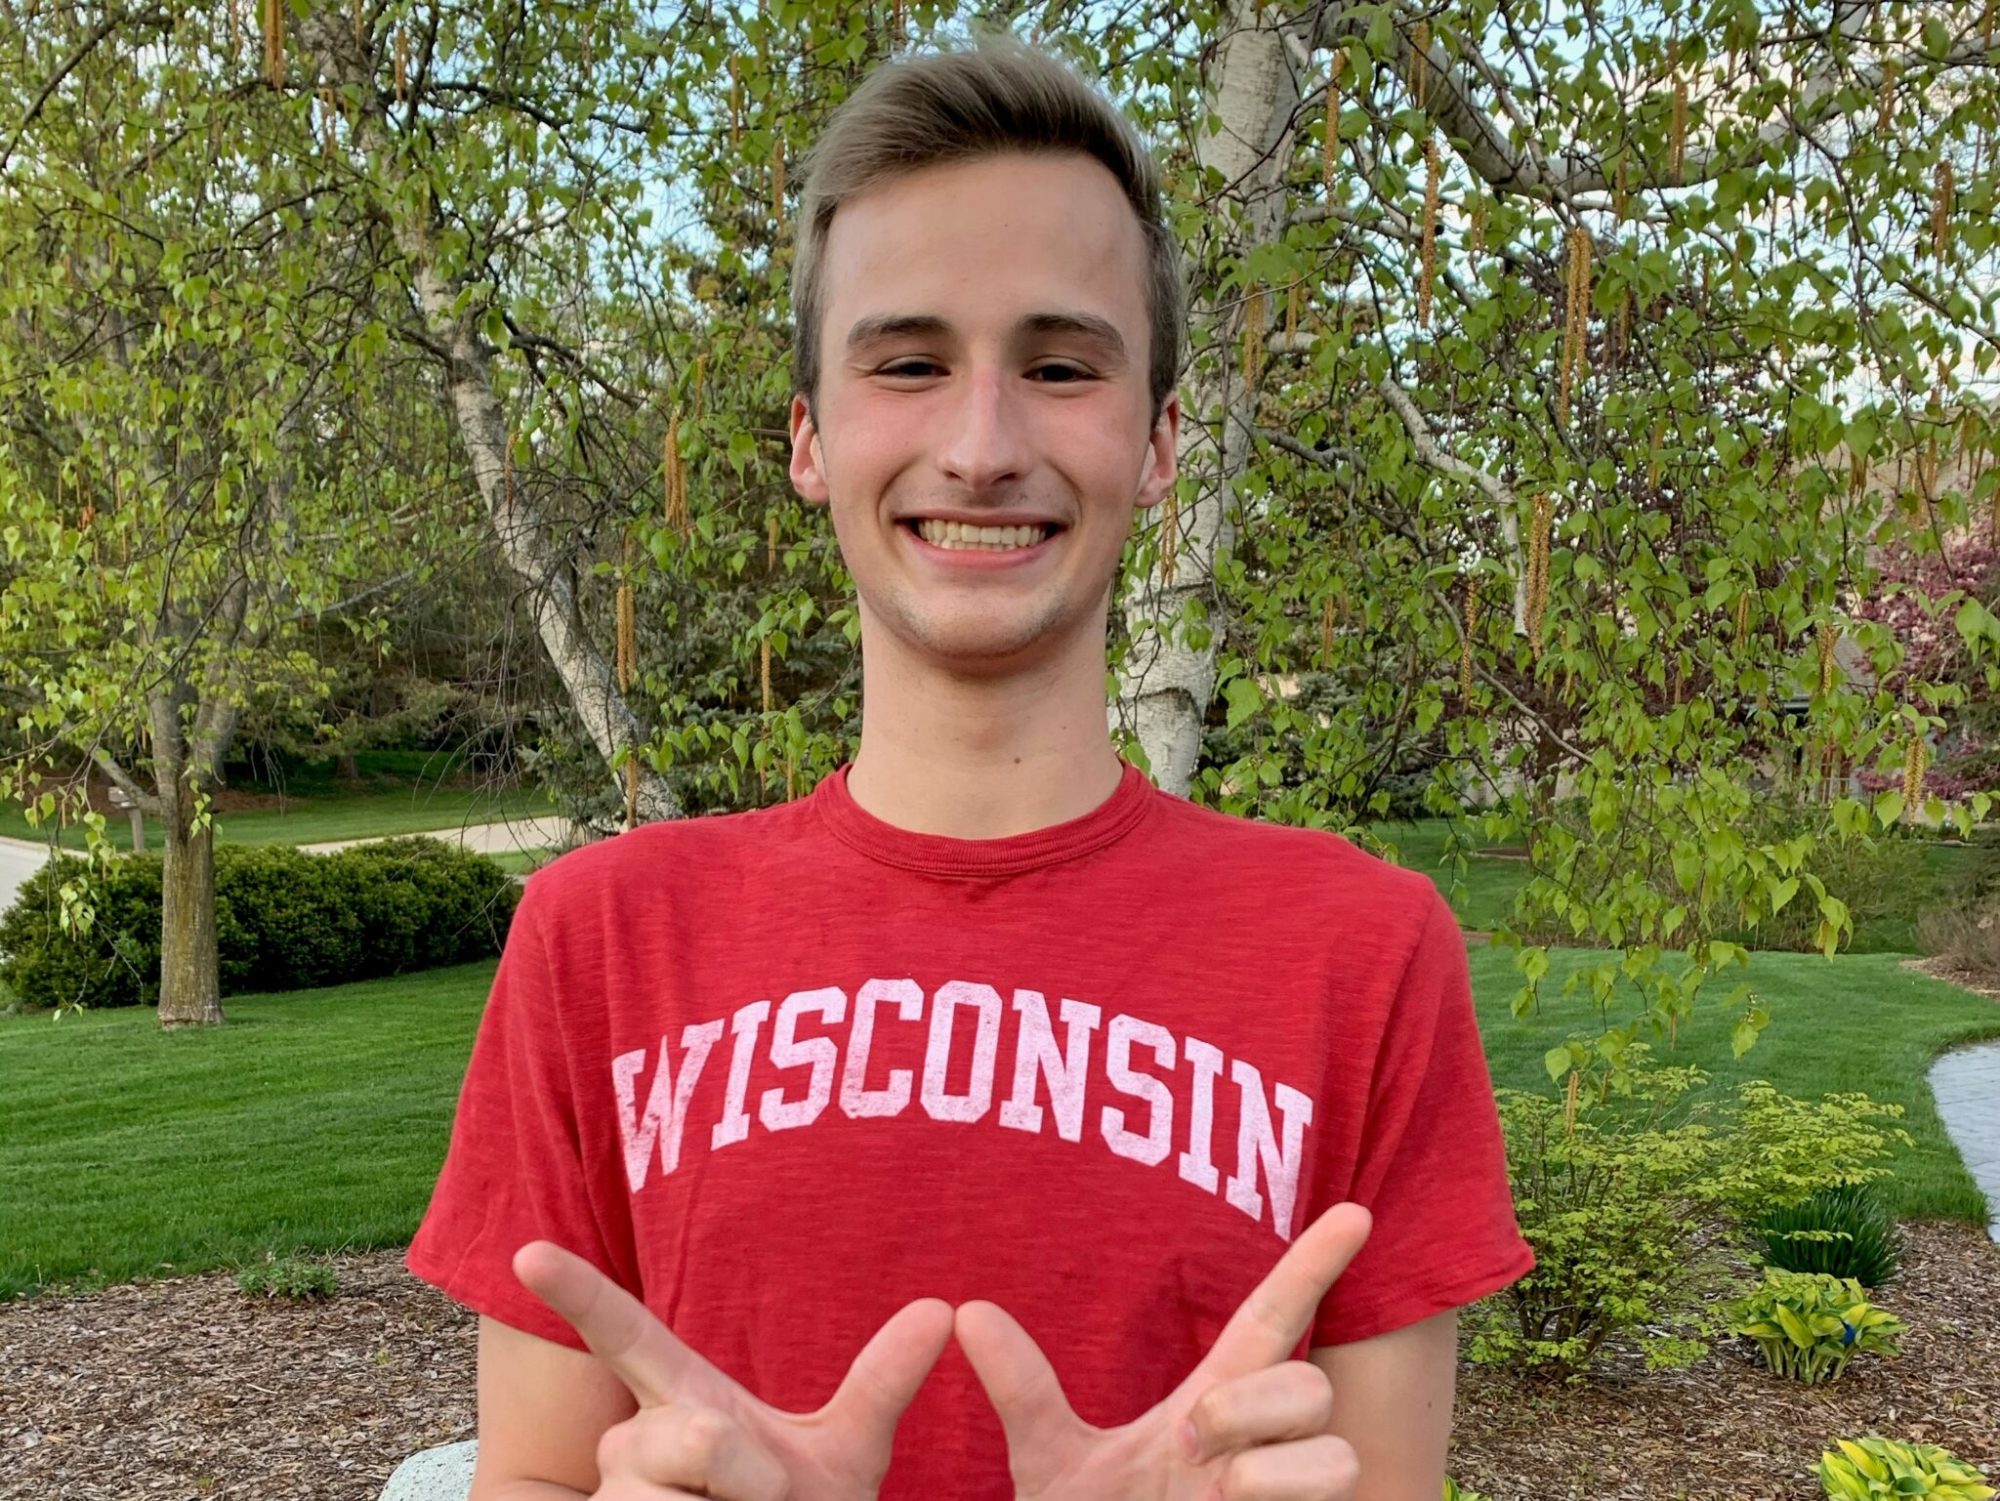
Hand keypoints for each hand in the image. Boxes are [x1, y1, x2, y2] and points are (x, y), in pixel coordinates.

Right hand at [514, 1241, 952, 1499]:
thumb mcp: (847, 1449)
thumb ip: (883, 1380)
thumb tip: (944, 1306)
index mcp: (682, 1401)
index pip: (625, 1334)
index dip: (577, 1291)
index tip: (528, 1249)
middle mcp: (631, 1442)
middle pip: (700, 1438)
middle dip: (754, 1479)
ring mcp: (614, 1498)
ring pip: (680, 1498)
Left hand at [955, 1202, 1371, 1500]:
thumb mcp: (1050, 1462)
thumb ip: (1023, 1392)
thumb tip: (969, 1311)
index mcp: (1211, 1406)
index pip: (1270, 1318)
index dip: (1311, 1265)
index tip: (1355, 1211)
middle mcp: (1262, 1443)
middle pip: (1306, 1381)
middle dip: (1246, 1407)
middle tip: (1189, 1444)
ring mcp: (1289, 1491)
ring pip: (1329, 1442)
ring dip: (1262, 1466)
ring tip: (1214, 1493)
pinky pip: (1337, 1479)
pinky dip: (1277, 1494)